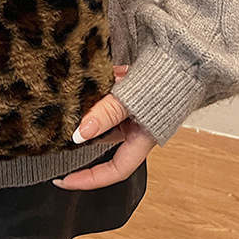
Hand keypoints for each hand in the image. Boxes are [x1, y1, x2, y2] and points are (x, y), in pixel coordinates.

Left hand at [51, 65, 156, 190]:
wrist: (181, 58)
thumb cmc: (166, 82)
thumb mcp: (130, 101)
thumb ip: (105, 115)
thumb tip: (80, 133)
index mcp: (141, 140)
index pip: (113, 171)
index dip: (88, 179)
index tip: (63, 181)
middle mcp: (135, 130)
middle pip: (101, 140)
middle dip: (81, 134)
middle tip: (57, 131)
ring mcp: (131, 113)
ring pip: (100, 116)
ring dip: (88, 107)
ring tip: (74, 96)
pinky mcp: (128, 97)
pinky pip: (106, 97)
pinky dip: (96, 90)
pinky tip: (91, 78)